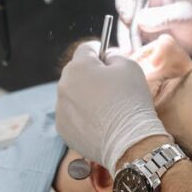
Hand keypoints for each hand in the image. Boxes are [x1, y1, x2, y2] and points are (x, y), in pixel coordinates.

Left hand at [56, 41, 168, 172]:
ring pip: (72, 94)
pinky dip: (81, 115)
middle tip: (111, 86)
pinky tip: (99, 122)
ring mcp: (60, 108)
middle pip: (76, 72)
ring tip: (105, 108)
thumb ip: (114, 55)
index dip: (98, 51)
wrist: (128, 141)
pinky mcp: (62, 128)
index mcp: (78, 66)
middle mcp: (63, 85)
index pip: (86, 49)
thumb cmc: (131, 100)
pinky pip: (71, 114)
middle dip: (91, 74)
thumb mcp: (129, 66)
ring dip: (85, 95)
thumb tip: (107, 57)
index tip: (107, 57)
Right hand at [114, 0, 191, 60]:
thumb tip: (139, 20)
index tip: (129, 18)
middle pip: (123, 8)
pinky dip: (131, 47)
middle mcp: (147, 0)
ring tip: (133, 53)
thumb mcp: (186, 15)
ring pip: (125, 27)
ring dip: (126, 40)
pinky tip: (135, 56)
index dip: (125, 1)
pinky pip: (131, 39)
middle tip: (130, 43)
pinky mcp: (145, 33)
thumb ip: (163, 16)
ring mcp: (144, 17)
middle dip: (124, 27)